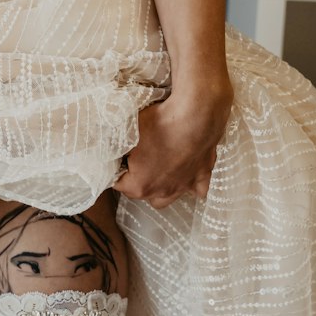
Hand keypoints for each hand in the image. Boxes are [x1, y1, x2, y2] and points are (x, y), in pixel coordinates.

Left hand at [113, 79, 232, 208]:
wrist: (194, 117)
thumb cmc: (159, 124)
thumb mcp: (127, 132)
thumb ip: (117, 144)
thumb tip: (113, 146)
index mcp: (141, 185)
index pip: (119, 185)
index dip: (115, 169)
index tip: (117, 158)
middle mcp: (163, 192)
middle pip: (144, 194)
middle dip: (137, 181)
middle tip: (136, 162)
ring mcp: (184, 186)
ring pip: (168, 198)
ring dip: (160, 188)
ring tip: (157, 171)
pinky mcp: (202, 176)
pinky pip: (197, 189)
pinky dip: (191, 184)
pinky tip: (186, 173)